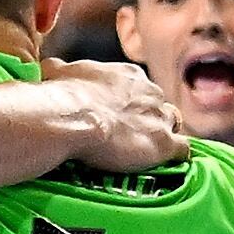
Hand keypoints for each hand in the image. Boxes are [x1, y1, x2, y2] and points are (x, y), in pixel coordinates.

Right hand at [46, 56, 183, 172]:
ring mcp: (160, 117)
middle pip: (158, 105)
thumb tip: (52, 68)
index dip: (132, 103)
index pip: (140, 89)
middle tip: (130, 135)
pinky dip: (176, 157)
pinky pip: (182, 150)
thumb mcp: (59, 73)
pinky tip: (166, 165)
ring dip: (165, 135)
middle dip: (148, 118)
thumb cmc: (64, 95)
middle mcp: (150, 92)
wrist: (73, 117)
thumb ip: (62, 70)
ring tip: (149, 151)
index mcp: (129, 76)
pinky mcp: (164, 143)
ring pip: (174, 124)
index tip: (119, 115)